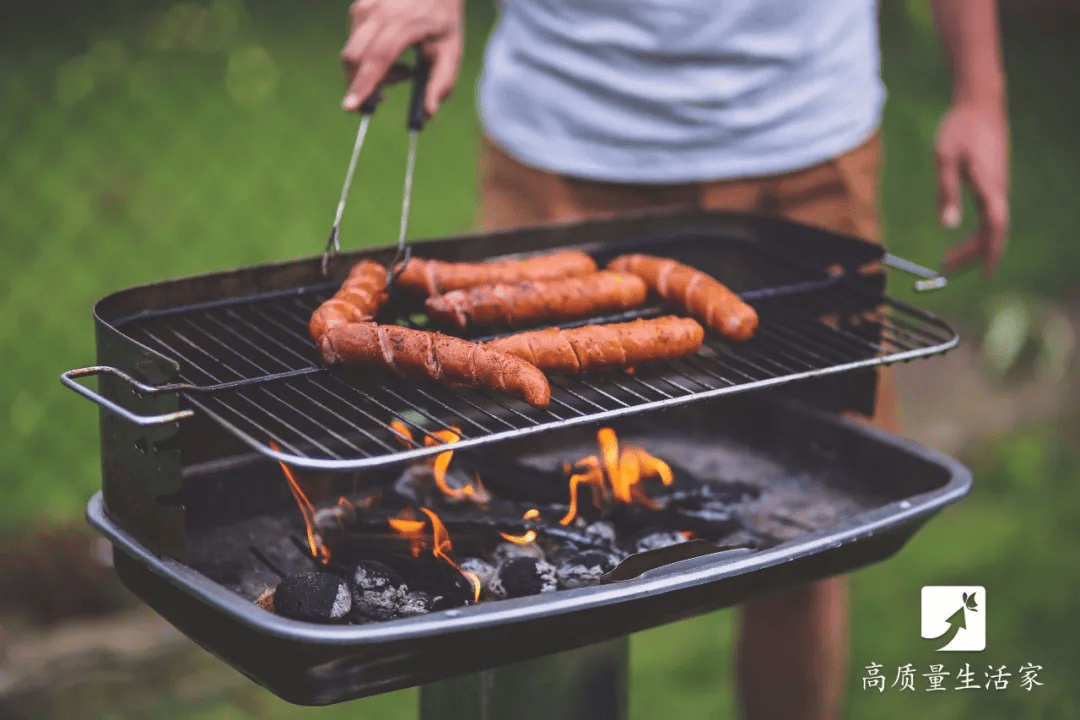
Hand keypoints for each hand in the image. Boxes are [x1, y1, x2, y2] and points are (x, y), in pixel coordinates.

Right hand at [341, 0, 463, 116]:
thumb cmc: (443, 21)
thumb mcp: (451, 51)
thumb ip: (441, 83)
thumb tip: (428, 113)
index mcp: (404, 23)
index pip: (378, 57)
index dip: (364, 83)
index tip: (351, 107)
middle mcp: (379, 12)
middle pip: (354, 57)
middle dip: (361, 85)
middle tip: (384, 97)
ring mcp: (365, 7)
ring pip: (352, 53)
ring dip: (370, 73)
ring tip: (403, 69)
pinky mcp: (358, 8)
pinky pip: (354, 44)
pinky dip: (367, 59)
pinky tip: (391, 54)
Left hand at [935, 101, 1009, 275]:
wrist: (980, 103)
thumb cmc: (961, 128)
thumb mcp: (945, 159)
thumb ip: (946, 191)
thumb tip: (947, 225)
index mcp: (990, 186)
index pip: (994, 228)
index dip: (990, 252)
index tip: (985, 273)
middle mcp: (999, 189)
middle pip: (991, 231)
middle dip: (972, 254)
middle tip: (946, 268)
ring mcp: (998, 185)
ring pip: (990, 224)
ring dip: (973, 245)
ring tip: (949, 259)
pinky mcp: (993, 181)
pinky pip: (989, 214)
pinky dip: (978, 230)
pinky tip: (963, 237)